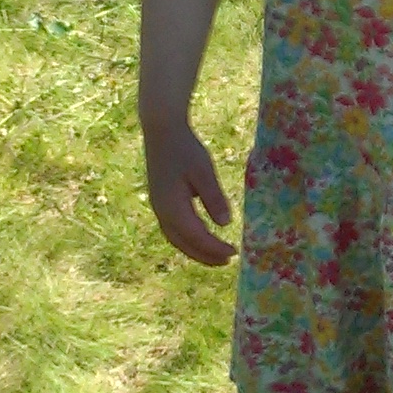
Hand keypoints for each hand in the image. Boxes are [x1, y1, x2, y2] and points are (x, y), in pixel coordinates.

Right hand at [142, 120, 236, 265]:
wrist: (162, 131)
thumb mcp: (204, 171)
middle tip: (228, 261)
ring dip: (196, 250)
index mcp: (172, 207)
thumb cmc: (185, 149)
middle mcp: (162, 212)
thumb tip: (225, 224)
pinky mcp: (160, 202)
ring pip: (176, 239)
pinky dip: (188, 240)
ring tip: (216, 255)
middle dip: (205, 255)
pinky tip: (201, 237)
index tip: (234, 252)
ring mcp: (159, 208)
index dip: (215, 248)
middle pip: (183, 244)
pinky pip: (173, 230)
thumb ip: (214, 198)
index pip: (196, 236)